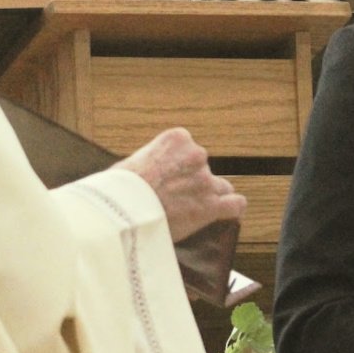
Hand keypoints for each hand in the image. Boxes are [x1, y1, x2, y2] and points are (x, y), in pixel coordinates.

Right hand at [117, 127, 246, 241]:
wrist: (121, 209)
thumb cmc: (119, 188)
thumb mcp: (132, 161)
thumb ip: (150, 162)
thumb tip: (146, 175)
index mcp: (178, 138)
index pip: (190, 151)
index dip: (181, 168)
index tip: (169, 181)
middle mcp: (196, 154)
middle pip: (204, 170)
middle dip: (194, 184)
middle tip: (175, 201)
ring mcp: (205, 180)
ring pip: (220, 187)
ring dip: (209, 198)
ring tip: (192, 212)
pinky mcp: (210, 205)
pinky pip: (235, 205)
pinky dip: (233, 209)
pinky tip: (230, 214)